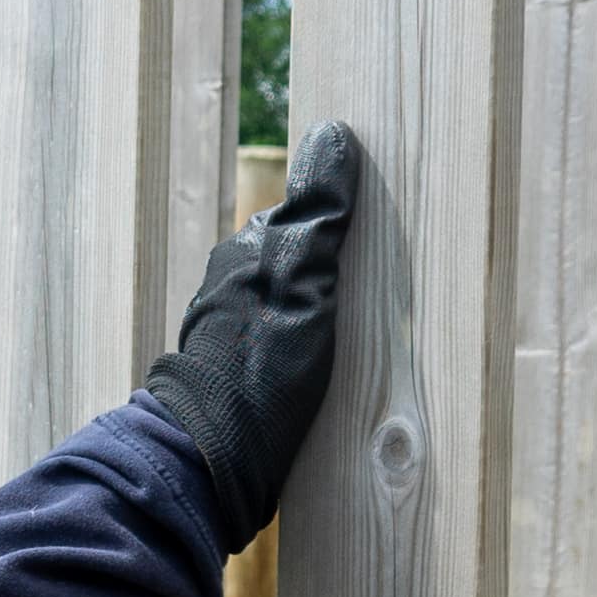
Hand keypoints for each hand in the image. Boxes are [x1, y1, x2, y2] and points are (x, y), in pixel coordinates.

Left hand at [138, 120, 360, 555]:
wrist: (216, 461)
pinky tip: (331, 380)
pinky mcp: (238, 388)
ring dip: (319, 323)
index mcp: (244, 255)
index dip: (339, 230)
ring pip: (286, 314)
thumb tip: (333, 135)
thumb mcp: (303, 276)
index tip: (379, 241)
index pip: (301, 224)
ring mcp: (231, 341)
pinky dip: (306, 361)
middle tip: (380, 294)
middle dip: (329, 277)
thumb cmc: (261, 364)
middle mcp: (230, 292)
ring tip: (363, 343)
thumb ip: (319, 212)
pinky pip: (281, 357)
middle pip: (294, 268)